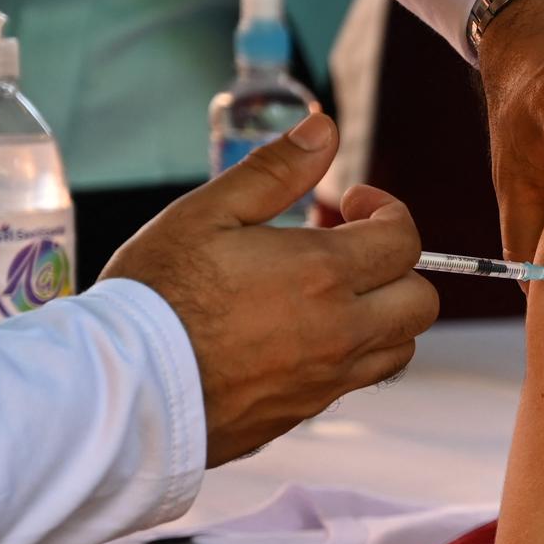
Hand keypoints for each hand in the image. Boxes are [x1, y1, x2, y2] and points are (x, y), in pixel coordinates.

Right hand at [101, 113, 438, 466]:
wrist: (123, 389)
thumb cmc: (157, 295)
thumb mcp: (208, 213)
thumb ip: (275, 170)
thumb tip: (325, 130)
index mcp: (323, 273)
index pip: (404, 241)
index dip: (387, 213)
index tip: (350, 206)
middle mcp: (340, 330)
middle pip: (420, 300)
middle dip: (398, 266)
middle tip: (348, 250)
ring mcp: (327, 378)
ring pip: (401, 347)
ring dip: (385, 314)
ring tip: (335, 293)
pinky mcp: (306, 412)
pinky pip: (359, 381)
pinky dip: (354, 353)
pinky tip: (306, 333)